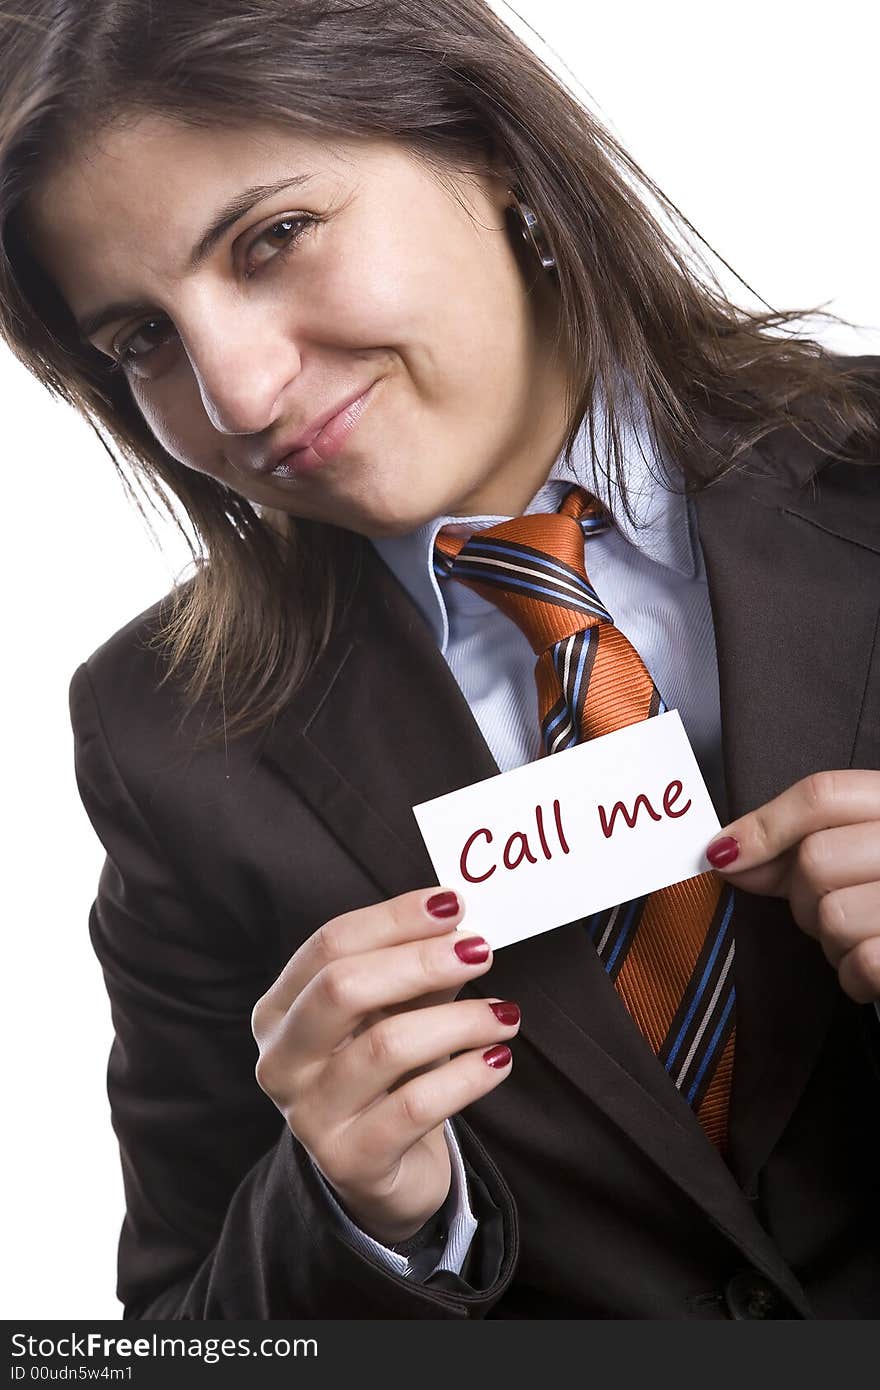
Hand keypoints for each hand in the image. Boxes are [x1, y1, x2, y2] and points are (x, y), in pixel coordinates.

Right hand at [250, 888, 519, 1243]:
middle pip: (343, 988)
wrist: (384, 1173)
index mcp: (280, 1010)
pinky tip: (499, 1059)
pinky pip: (414, 1108)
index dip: (393, 919)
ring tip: (505, 1014)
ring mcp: (308, 1116)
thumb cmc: (388, 1077)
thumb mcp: (395, 1014)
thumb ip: (416, 969)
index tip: (453, 903)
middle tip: (480, 952)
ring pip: (385, 1047)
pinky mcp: (350, 1162)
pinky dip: (466, 1077)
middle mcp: (280, 1060)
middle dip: (419, 961)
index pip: (330, 945)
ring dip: (458, 1021)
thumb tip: (459, 922)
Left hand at [706, 770, 879, 1003]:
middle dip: (804, 896)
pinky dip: (857, 976)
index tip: (722, 855)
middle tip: (833, 906)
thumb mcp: (865, 846)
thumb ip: (800, 843)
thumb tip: (726, 853)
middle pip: (816, 860)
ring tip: (863, 935)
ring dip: (832, 941)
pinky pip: (863, 964)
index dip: (764, 826)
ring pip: (832, 916)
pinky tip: (874, 966)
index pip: (823, 795)